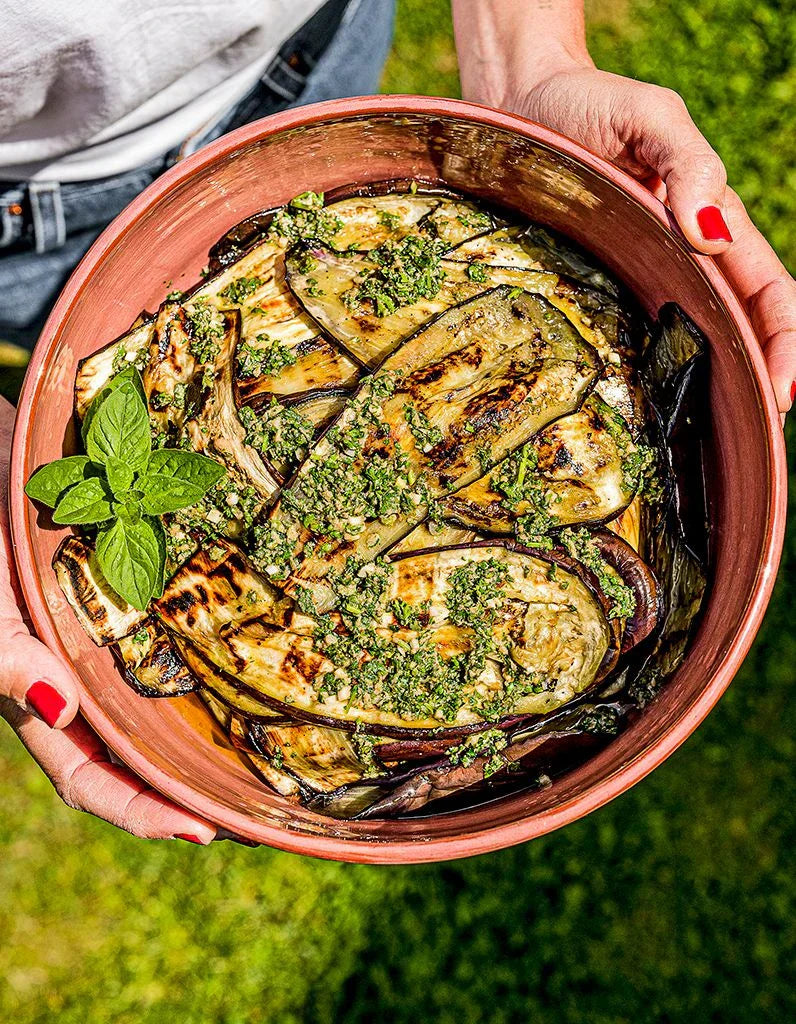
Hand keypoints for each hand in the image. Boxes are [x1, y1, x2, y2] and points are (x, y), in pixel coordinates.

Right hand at [0, 397, 215, 842]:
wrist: (10, 462)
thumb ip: (8, 660)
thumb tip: (60, 712)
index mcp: (43, 699)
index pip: (91, 778)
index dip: (141, 812)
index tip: (203, 832)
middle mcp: (84, 681)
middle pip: (139, 757)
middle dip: (190, 792)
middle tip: (258, 814)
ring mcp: (113, 644)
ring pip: (164, 709)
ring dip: (208, 741)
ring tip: (267, 760)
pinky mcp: (138, 604)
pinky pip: (178, 647)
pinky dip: (209, 669)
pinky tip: (252, 670)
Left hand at [451, 0, 794, 413]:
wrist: (520, 104)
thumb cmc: (587, 104)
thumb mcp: (650, 117)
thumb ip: (689, 164)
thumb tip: (712, 236)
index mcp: (713, 219)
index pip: (766, 291)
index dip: (784, 341)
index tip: (782, 394)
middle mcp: (682, 257)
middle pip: (738, 327)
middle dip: (758, 379)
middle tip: (763, 432)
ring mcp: (638, 273)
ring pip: (691, 337)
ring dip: (713, 385)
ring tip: (722, 434)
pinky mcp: (595, 282)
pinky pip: (630, 333)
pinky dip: (650, 371)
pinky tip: (650, 408)